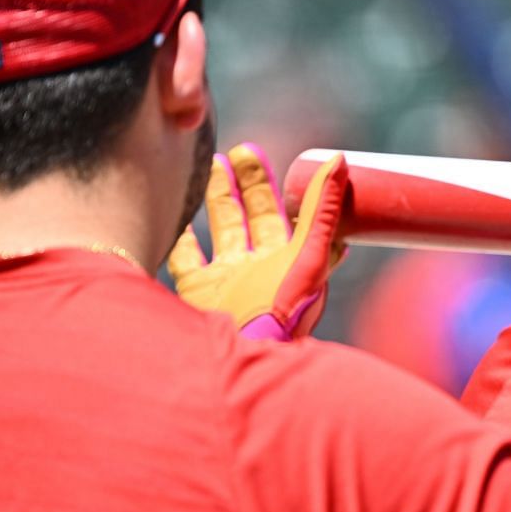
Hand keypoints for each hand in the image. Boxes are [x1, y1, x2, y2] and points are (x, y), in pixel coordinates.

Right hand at [168, 144, 349, 340]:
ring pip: (220, 230)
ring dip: (216, 201)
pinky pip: (185, 258)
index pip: (281, 212)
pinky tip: (172, 212)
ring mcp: (227, 280)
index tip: (255, 154)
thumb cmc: (281, 314)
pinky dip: (179, 236)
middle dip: (243, 185)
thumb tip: (338, 160)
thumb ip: (323, 211)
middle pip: (250, 217)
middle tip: (235, 152)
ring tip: (208, 166)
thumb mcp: (308, 256)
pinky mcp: (197, 293)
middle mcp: (257, 269)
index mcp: (287, 261)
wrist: (241, 359)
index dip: (269, 184)